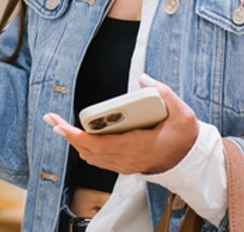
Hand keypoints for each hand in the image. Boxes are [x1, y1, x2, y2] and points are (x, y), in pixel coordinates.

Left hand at [43, 74, 199, 175]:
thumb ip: (164, 93)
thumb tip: (143, 79)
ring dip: (75, 141)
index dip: (77, 136)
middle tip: (52, 119)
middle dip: (68, 135)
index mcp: (137, 145)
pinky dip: (86, 147)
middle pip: (88, 150)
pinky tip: (79, 134)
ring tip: (61, 125)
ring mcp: (125, 164)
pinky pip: (99, 158)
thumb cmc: (185, 138)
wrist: (191, 160)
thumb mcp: (182, 113)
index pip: (99, 144)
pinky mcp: (125, 165)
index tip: (61, 126)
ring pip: (91, 156)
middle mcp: (127, 158)